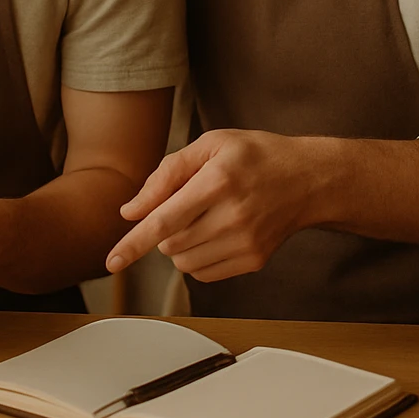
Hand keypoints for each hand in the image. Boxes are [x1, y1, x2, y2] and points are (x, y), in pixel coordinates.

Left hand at [105, 129, 321, 282]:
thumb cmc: (254, 156)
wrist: (307, 179)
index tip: (111, 262)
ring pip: (183, 261)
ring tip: (203, 216)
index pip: (165, 220)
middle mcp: (233, 216)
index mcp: (218, 181)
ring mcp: (246, 242)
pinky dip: (196, 257)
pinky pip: (203, 273)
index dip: (133, 242)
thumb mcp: (210, 144)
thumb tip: (130, 212)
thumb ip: (166, 174)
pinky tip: (215, 233)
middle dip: (164, 228)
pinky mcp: (254, 261)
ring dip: (178, 244)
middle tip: (186, 204)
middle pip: (170, 242)